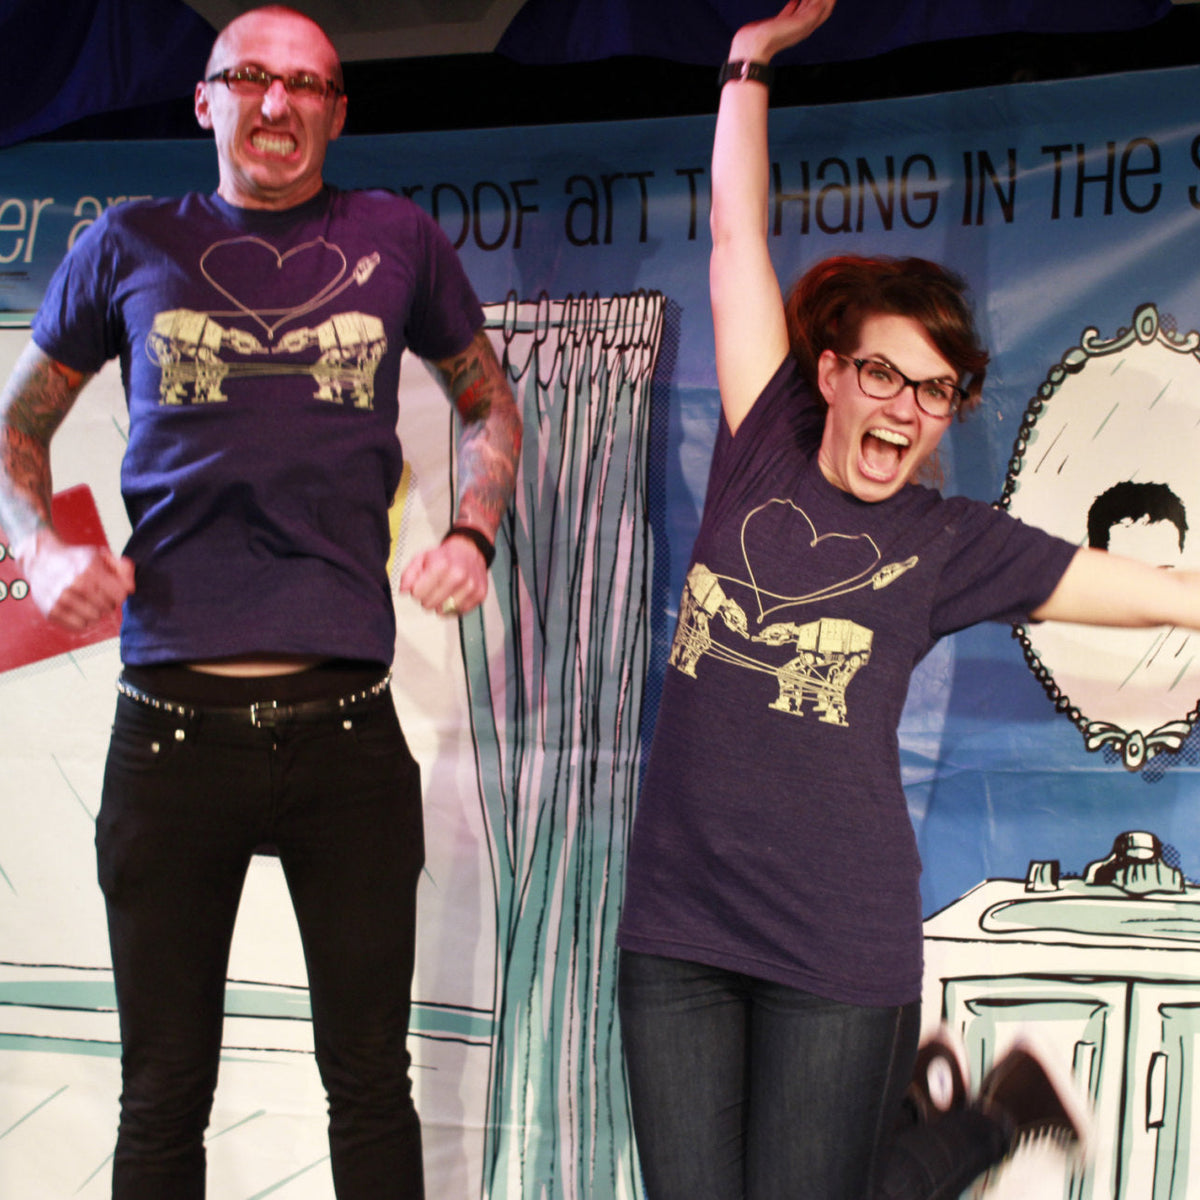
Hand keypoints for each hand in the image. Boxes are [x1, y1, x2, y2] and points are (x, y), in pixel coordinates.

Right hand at [17, 530, 134, 630]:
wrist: (40, 559)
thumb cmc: (77, 559)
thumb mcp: (101, 555)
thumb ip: (124, 568)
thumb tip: (131, 589)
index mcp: (90, 570)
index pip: (120, 595)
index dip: (119, 592)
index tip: (112, 587)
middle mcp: (74, 586)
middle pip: (108, 608)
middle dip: (107, 602)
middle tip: (97, 593)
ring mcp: (61, 600)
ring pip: (94, 619)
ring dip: (95, 612)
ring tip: (87, 600)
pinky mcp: (51, 612)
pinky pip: (79, 626)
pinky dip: (82, 620)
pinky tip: (77, 609)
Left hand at [398, 533, 488, 617]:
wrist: (470, 550)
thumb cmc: (446, 555)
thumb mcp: (422, 558)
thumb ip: (409, 574)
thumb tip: (404, 590)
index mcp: (442, 565)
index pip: (417, 593)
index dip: (416, 590)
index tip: (421, 585)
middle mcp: (459, 576)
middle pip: (429, 604)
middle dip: (427, 598)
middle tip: (432, 588)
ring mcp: (471, 587)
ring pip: (444, 611)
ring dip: (440, 604)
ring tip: (444, 591)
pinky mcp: (479, 596)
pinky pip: (458, 612)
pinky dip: (453, 607)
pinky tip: (454, 595)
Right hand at [730, 0, 836, 62]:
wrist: (753, 47)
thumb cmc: (775, 38)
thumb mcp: (797, 26)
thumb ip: (811, 15)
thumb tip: (821, 5)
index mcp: (807, 27)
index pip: (824, 10)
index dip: (829, 0)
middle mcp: (801, 26)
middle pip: (816, 7)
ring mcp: (790, 24)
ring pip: (804, 7)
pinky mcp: (779, 22)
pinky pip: (791, 9)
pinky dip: (796, 2)